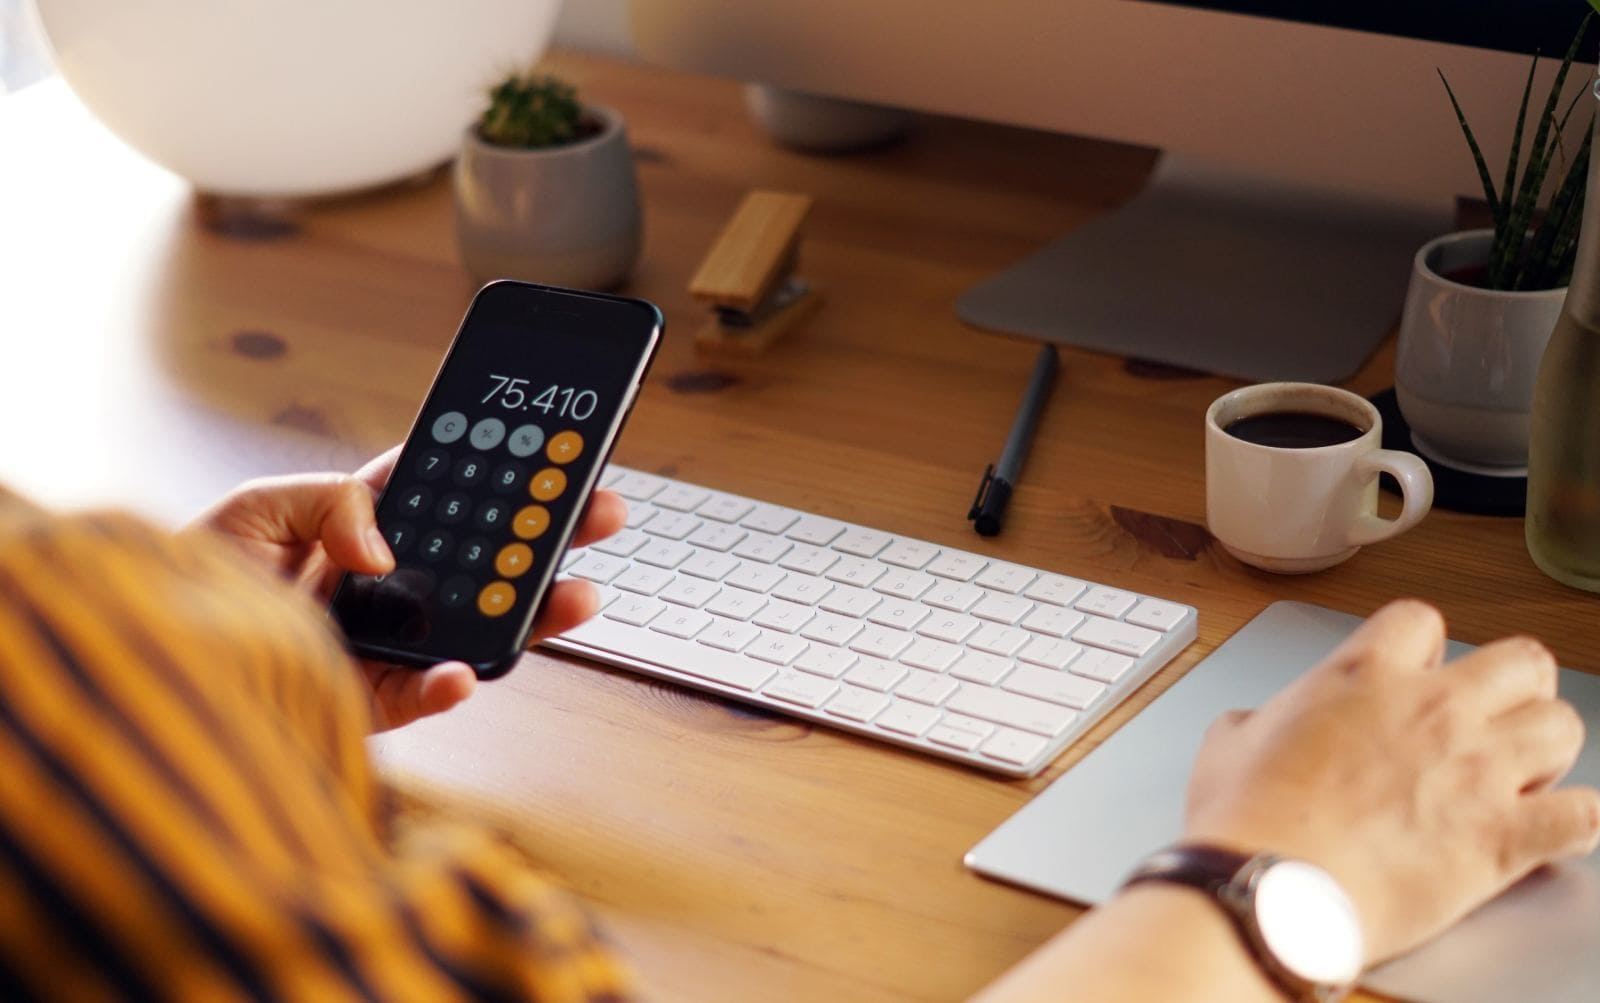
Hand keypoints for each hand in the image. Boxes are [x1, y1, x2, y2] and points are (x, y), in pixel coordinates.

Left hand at [189, 446, 626, 729]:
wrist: (157, 675)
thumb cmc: (188, 585)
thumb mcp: (252, 510)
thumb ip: (327, 502)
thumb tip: (384, 545)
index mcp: (357, 530)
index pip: (443, 492)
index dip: (497, 470)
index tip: (548, 451)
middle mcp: (382, 587)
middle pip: (481, 556)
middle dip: (545, 535)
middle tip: (597, 510)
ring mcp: (384, 644)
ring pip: (477, 625)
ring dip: (532, 610)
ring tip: (575, 593)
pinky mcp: (371, 701)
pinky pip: (424, 696)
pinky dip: (449, 686)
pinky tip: (464, 670)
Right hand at [1184, 599, 1599, 964]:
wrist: (1270, 892)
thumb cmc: (1247, 822)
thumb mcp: (1227, 745)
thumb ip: (1259, 721)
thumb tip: (1256, 727)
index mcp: (1364, 676)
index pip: (1422, 620)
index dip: (1421, 646)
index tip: (1415, 672)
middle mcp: (1434, 709)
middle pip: (1522, 661)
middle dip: (1514, 687)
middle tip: (1492, 717)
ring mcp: (1478, 771)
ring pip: (1564, 726)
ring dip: (1547, 749)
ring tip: (1522, 774)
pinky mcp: (1504, 838)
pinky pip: (1583, 816)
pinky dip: (1573, 823)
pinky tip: (1550, 831)